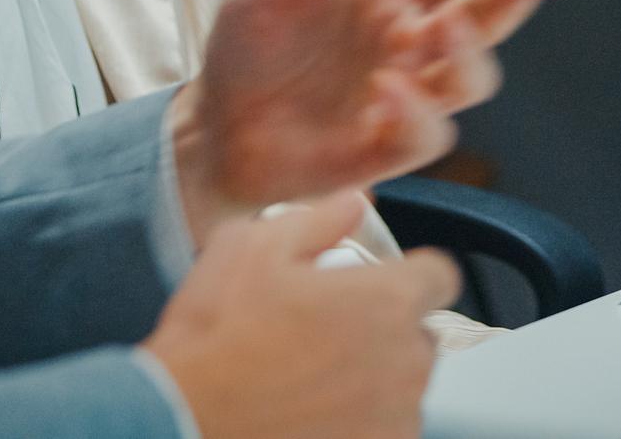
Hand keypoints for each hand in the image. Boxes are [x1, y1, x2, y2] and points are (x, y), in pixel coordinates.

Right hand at [141, 191, 459, 438]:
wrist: (180, 420)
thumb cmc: (214, 339)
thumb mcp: (252, 247)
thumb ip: (319, 218)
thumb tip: (355, 204)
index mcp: (386, 300)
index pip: (440, 274)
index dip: (410, 273)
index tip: (379, 283)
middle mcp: (403, 361)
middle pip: (420, 332)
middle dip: (384, 328)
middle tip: (326, 333)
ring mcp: (394, 417)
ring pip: (403, 385)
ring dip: (372, 378)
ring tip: (310, 377)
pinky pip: (385, 428)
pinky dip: (360, 422)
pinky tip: (312, 412)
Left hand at [171, 0, 585, 232]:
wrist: (210, 126)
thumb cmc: (247, 48)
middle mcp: (411, 46)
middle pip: (484, 21)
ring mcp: (402, 100)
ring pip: (467, 80)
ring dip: (466, 54)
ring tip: (442, 28)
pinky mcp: (380, 151)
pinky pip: (420, 137)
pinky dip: (414, 113)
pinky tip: (388, 88)